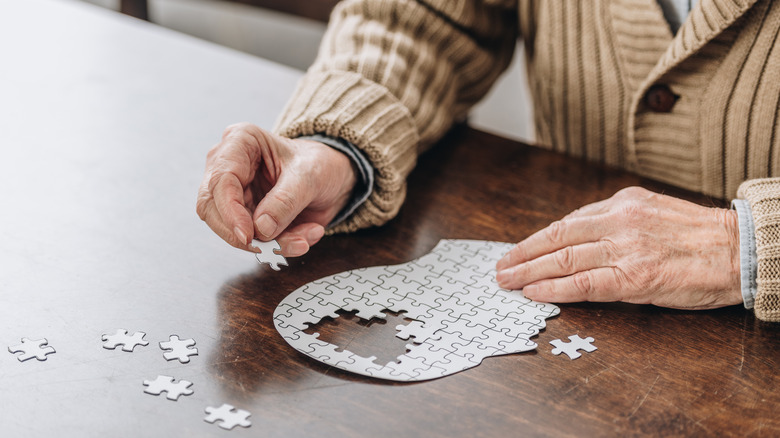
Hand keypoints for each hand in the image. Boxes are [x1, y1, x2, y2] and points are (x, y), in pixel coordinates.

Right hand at [197, 123, 356, 256]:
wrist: (332, 177)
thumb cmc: (319, 163)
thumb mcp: (310, 176)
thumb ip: (286, 200)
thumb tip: (261, 228)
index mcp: (240, 141)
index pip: (220, 180)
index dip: (230, 212)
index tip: (248, 235)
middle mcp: (229, 166)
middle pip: (212, 209)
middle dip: (243, 234)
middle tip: (272, 247)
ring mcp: (234, 194)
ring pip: (231, 230)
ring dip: (268, 244)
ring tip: (303, 240)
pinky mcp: (244, 216)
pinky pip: (252, 240)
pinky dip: (278, 246)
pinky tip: (304, 237)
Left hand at [496, 187, 742, 309]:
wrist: (740, 249)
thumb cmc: (698, 236)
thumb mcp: (652, 211)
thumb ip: (615, 221)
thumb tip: (577, 236)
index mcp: (622, 203)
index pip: (566, 222)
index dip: (536, 239)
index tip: (517, 249)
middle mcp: (618, 221)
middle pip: (556, 238)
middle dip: (522, 254)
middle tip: (500, 267)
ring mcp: (625, 249)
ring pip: (563, 259)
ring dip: (528, 272)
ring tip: (507, 281)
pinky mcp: (634, 277)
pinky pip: (584, 284)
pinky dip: (554, 289)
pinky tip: (534, 293)